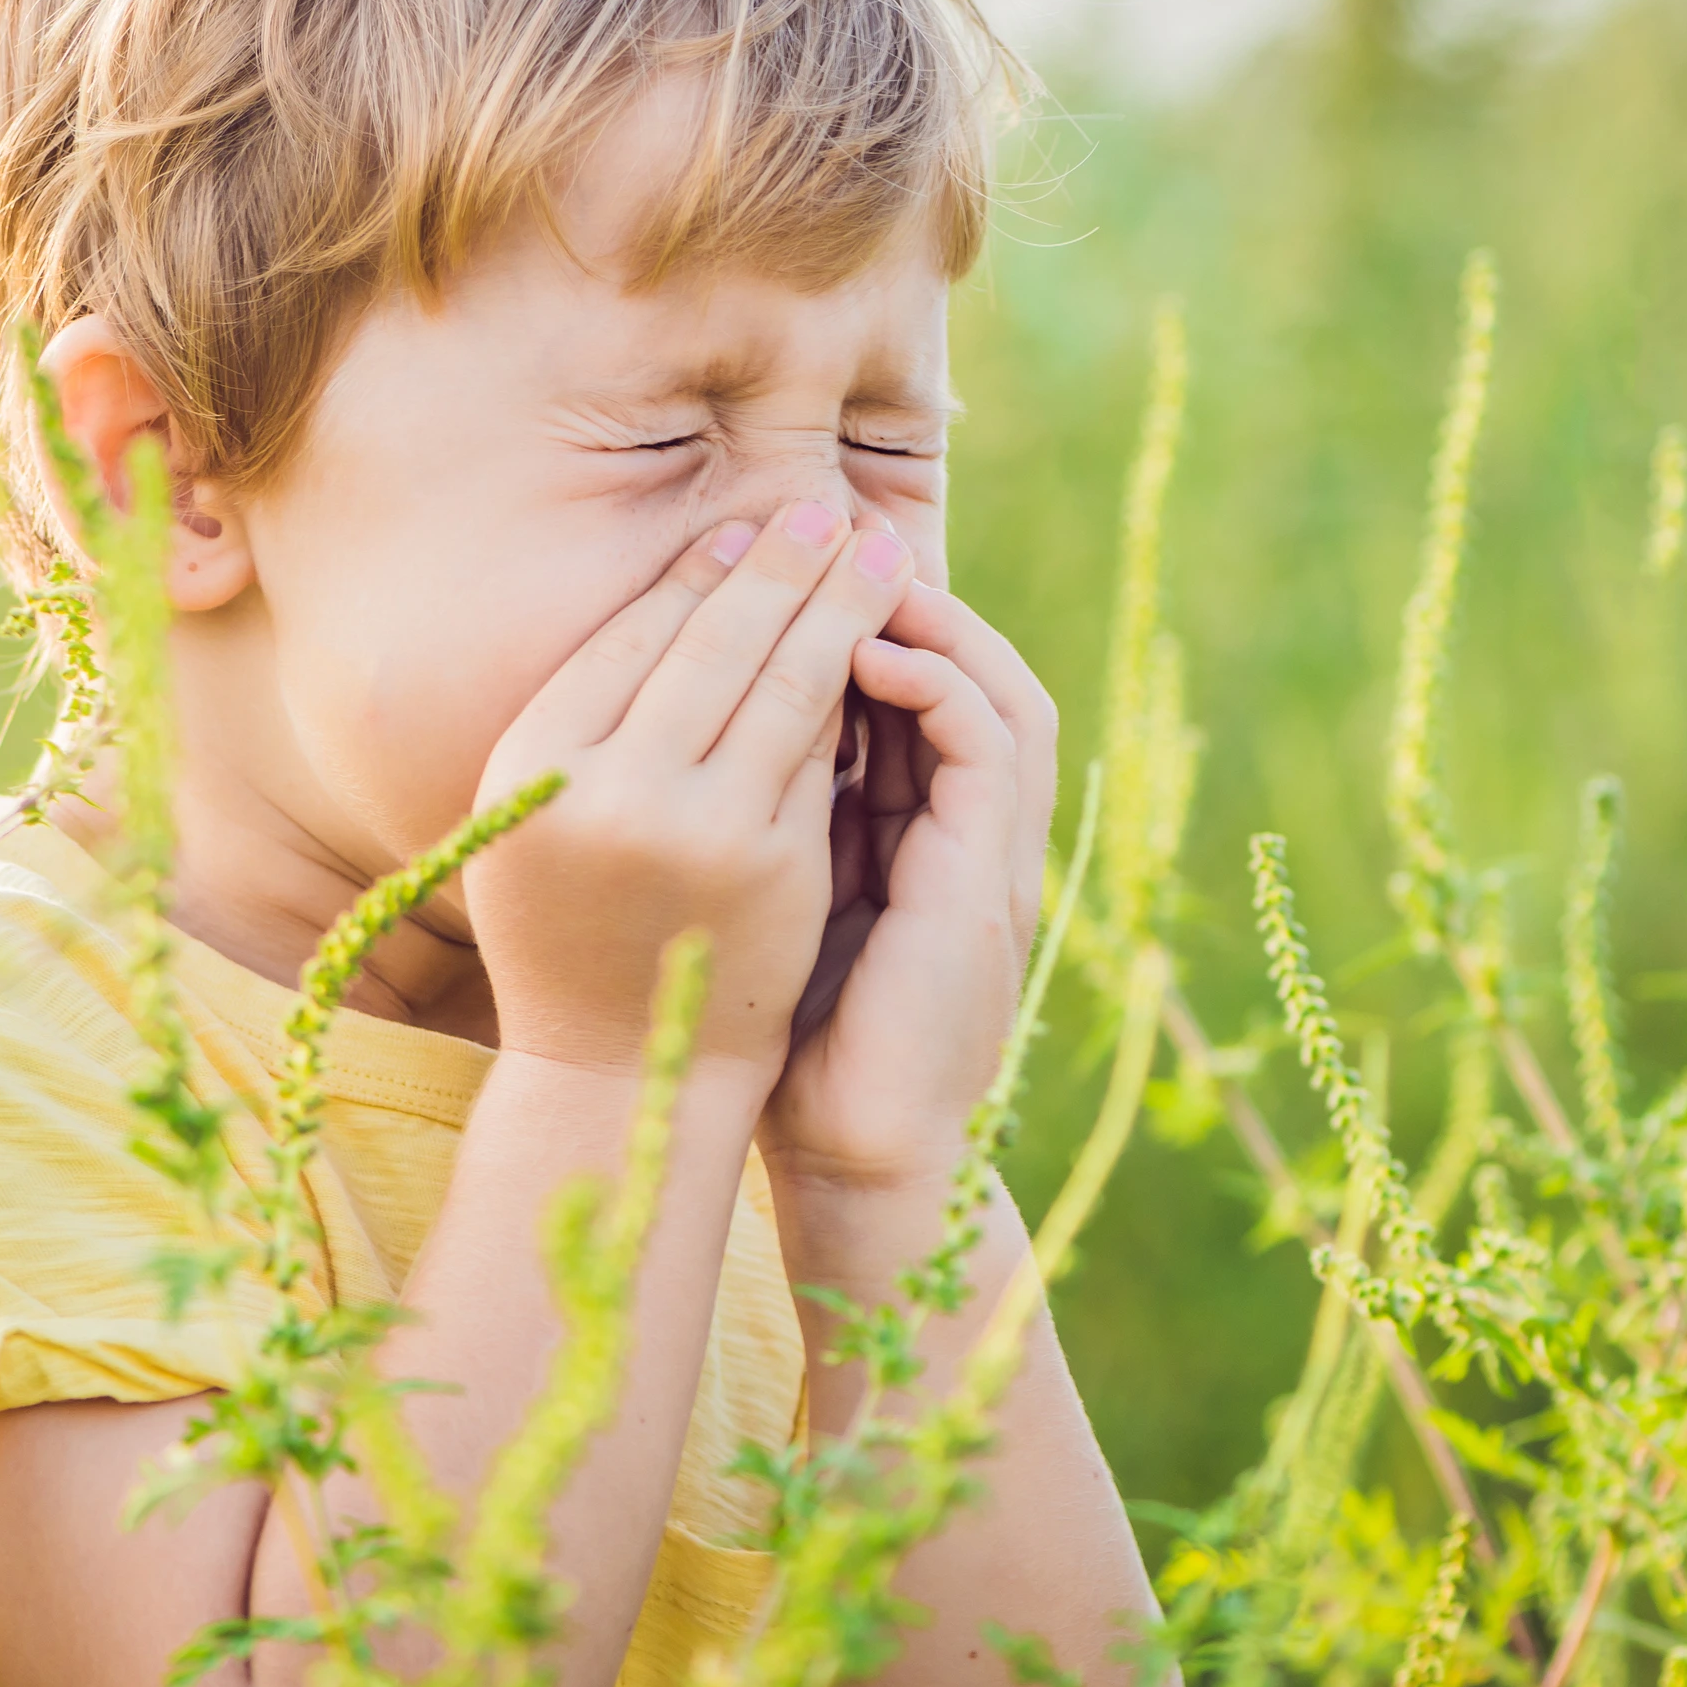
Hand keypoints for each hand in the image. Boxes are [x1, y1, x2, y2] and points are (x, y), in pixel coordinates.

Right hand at [468, 500, 922, 1079]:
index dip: (697, 574)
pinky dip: (852, 691)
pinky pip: (819, 753)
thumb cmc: (569, 926)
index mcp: (531, 763)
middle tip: (826, 508)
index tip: (744, 527)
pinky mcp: (773, 867)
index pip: (632, 638)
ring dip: (836, 605)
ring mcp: (698, 828)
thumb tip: (688, 588)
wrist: (614, 1070)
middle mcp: (608, 788)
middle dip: (780, 564)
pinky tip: (878, 645)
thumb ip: (588, 721)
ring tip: (873, 552)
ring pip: (782, 685)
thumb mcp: (535, 816)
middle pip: (713, 643)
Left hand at [759, 585, 1057, 1192]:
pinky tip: (866, 655)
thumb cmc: (792, 1037)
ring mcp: (995, 856)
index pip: (917, 690)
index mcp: (924, 834)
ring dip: (934, 621)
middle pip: (971, 670)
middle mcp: (972, 835)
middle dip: (903, 595)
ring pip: (999, 690)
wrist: (852, 1155)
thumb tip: (687, 724)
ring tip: (851, 572)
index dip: (864, 619)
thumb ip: (768, 815)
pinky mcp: (992, 883)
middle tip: (827, 531)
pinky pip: (992, 747)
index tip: (785, 565)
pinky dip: (938, 686)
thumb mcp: (774, 895)